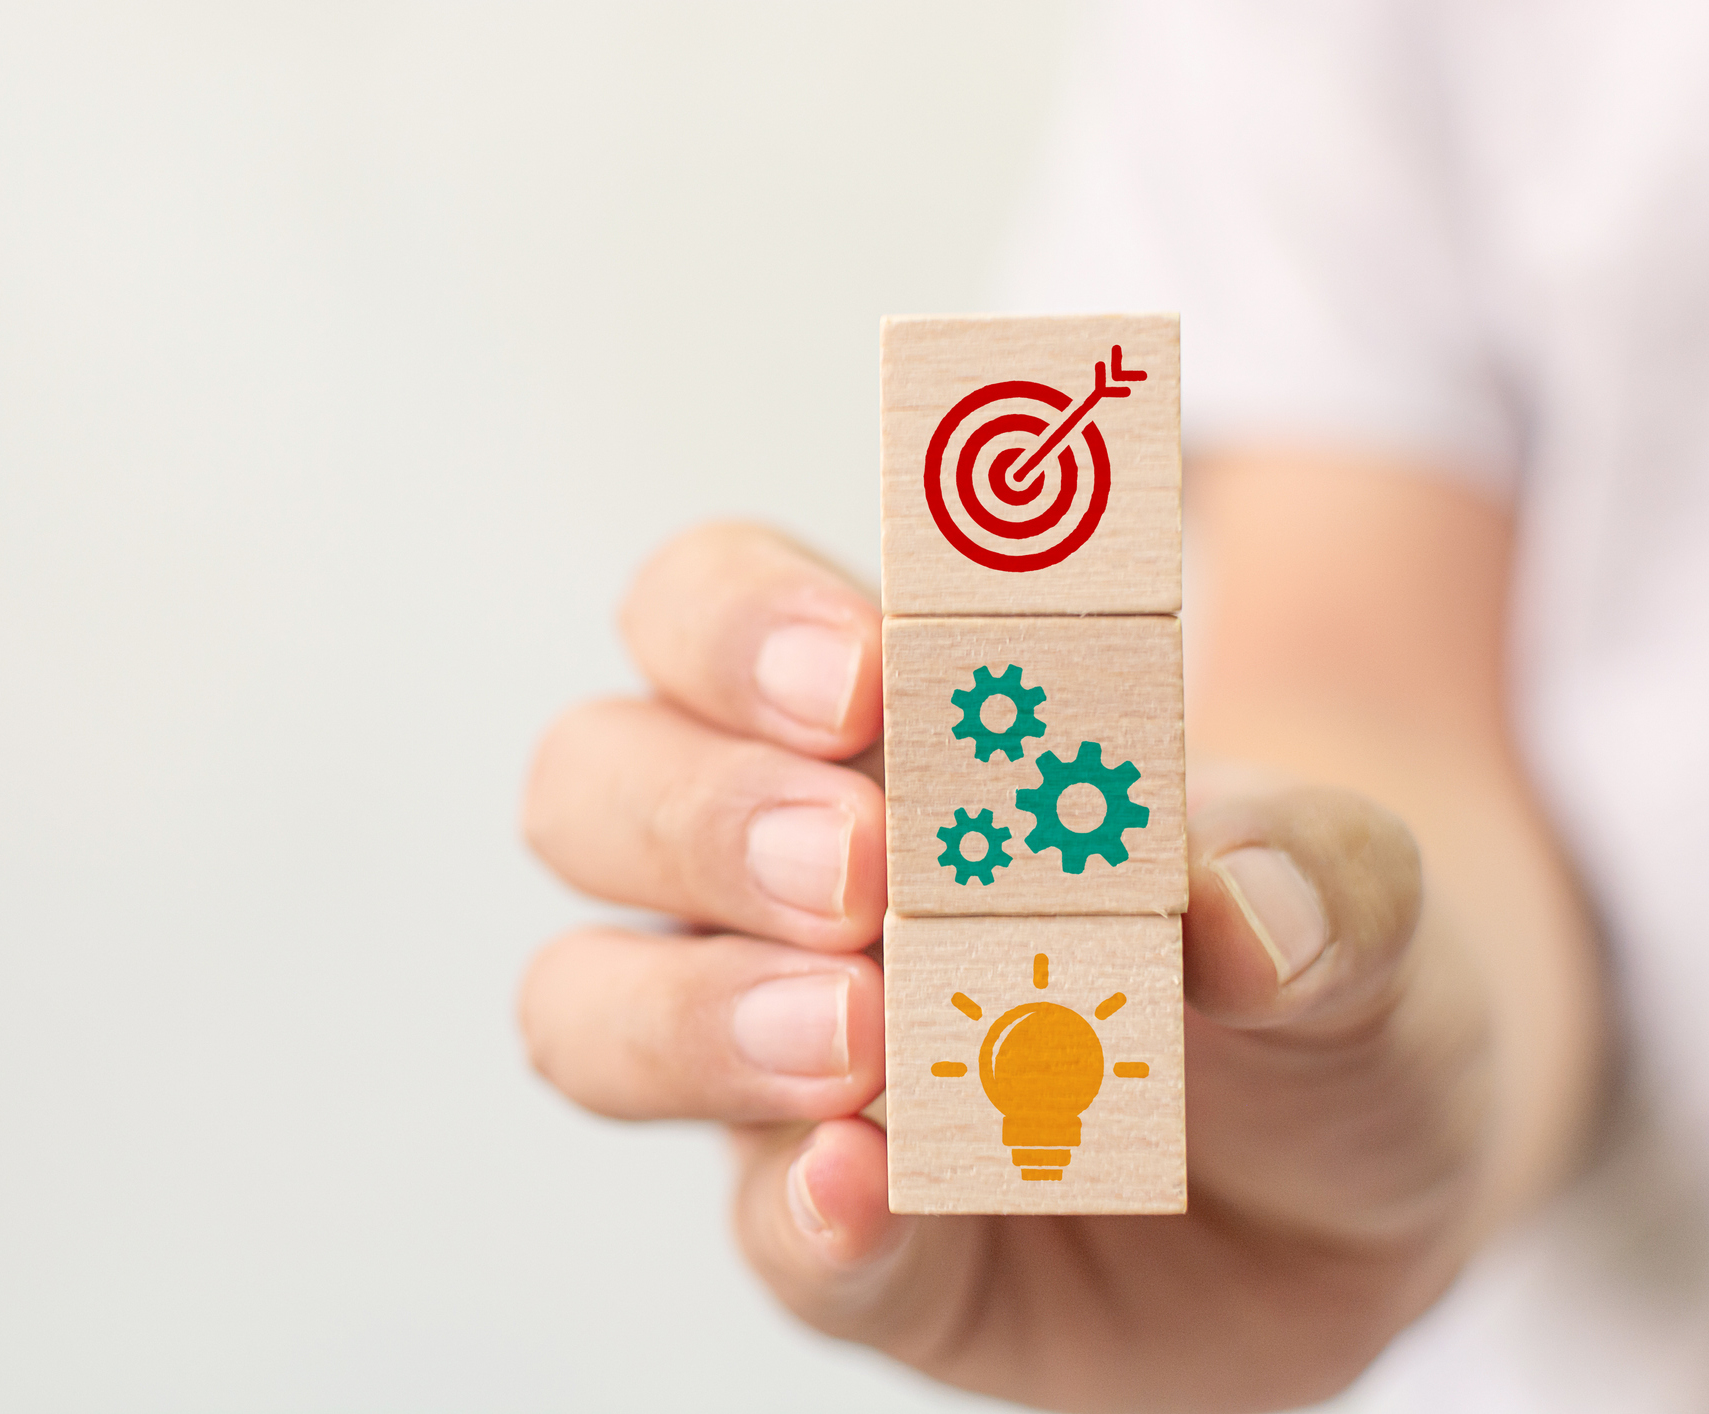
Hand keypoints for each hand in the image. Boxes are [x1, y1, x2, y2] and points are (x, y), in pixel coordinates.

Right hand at [519, 521, 1527, 1411]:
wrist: (1362, 1182)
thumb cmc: (1311, 970)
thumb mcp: (1361, 892)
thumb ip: (1304, 873)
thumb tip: (1221, 898)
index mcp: (867, 727)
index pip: (699, 612)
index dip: (735, 624)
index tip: (861, 674)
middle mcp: (775, 881)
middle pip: (592, 787)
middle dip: (703, 814)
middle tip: (861, 865)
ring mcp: (785, 1064)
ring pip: (589, 1006)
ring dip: (700, 1010)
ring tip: (857, 1036)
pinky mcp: (842, 1242)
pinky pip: (757, 1222)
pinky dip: (795, 1206)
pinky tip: (864, 1194)